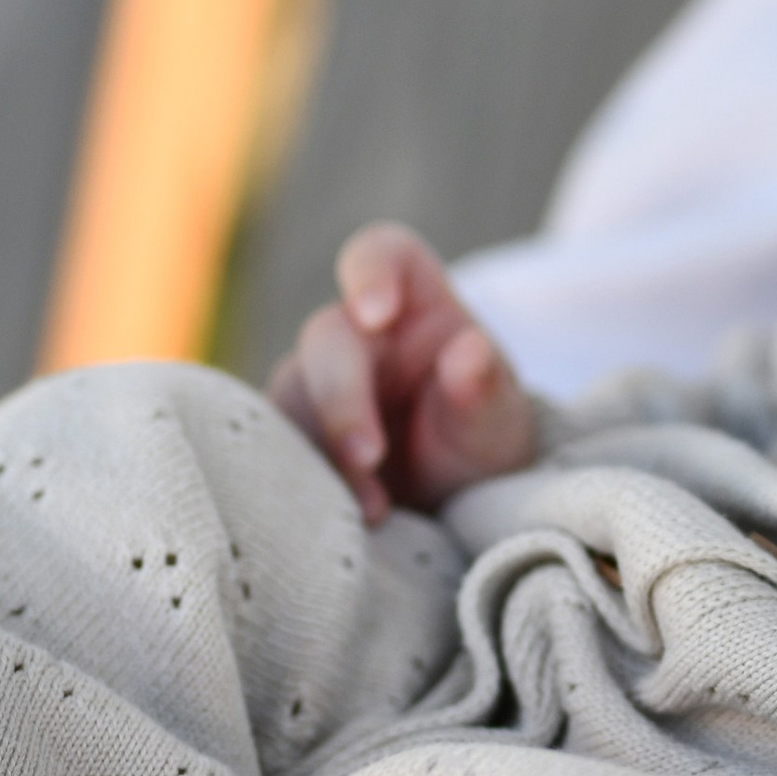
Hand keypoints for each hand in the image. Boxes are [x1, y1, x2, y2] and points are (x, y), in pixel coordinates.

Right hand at [269, 222, 534, 522]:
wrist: (454, 501)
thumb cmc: (478, 438)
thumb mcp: (497, 420)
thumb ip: (485, 386)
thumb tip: (470, 350)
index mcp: (412, 301)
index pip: (381, 253)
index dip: (370, 273)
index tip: (376, 314)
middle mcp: (356, 333)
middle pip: (327, 340)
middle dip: (343, 401)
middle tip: (369, 459)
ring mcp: (316, 382)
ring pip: (294, 400)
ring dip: (326, 456)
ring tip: (373, 511)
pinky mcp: (289, 432)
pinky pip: (279, 448)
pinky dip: (309, 484)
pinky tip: (343, 522)